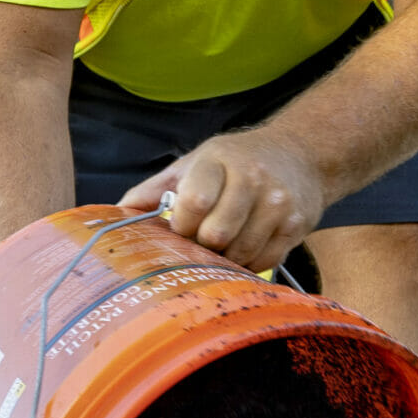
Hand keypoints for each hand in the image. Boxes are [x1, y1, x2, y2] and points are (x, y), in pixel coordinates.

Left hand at [118, 127, 324, 272]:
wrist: (300, 154)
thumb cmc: (236, 160)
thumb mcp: (194, 163)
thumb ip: (155, 190)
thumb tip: (117, 215)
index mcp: (219, 161)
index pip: (194, 202)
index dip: (181, 225)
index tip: (180, 227)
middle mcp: (253, 179)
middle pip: (216, 235)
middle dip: (202, 246)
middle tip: (201, 239)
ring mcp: (278, 203)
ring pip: (240, 252)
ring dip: (224, 258)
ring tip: (223, 242)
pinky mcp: (297, 226)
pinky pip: (264, 261)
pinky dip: (248, 262)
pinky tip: (244, 246)